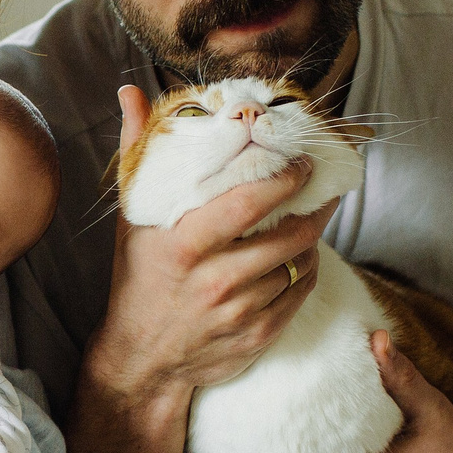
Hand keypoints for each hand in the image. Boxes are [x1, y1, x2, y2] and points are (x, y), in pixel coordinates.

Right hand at [85, 86, 334, 404]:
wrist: (142, 359)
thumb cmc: (138, 280)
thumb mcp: (131, 218)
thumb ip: (137, 153)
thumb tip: (131, 93)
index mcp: (185, 245)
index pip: (249, 203)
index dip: (285, 179)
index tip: (303, 162)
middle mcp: (216, 280)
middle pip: (288, 235)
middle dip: (315, 206)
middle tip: (321, 185)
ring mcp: (240, 312)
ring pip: (299, 263)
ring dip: (312, 238)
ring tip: (313, 217)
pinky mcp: (258, 336)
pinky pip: (299, 294)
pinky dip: (305, 271)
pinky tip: (300, 257)